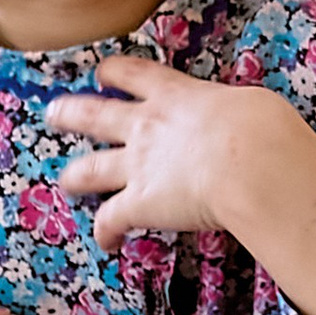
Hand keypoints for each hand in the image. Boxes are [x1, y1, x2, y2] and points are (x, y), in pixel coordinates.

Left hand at [46, 53, 298, 249]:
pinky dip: (105, 233)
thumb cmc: (261, 128)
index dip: (114, 71)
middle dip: (70, 114)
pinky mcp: (138, 203)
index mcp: (174, 95)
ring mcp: (137, 166)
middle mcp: (146, 127)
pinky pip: (109, 221)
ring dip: (72, 176)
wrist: (250, 161)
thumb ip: (228, 110)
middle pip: (93, 114)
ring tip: (65, 180)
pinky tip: (108, 243)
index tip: (103, 72)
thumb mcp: (246, 103)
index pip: (134, 74)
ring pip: (87, 170)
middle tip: (54, 113)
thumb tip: (241, 120)